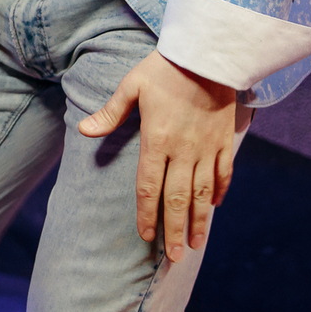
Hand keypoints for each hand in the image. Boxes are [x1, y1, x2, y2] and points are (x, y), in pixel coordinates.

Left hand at [79, 50, 239, 262]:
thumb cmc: (164, 68)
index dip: (147, 215)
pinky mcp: (225, 140)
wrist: (207, 54)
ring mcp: (207, 147)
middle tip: (176, 257)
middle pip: (178, 198)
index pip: (149, 187)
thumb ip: (110, 113)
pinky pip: (223, 172)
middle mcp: (184, 150)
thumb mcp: (132, 86)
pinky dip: (219, 191)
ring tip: (197, 244)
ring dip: (200, 220)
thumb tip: (85, 132)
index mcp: (157, 140)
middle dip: (175, 229)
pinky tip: (215, 206)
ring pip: (203, 192)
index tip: (146, 237)